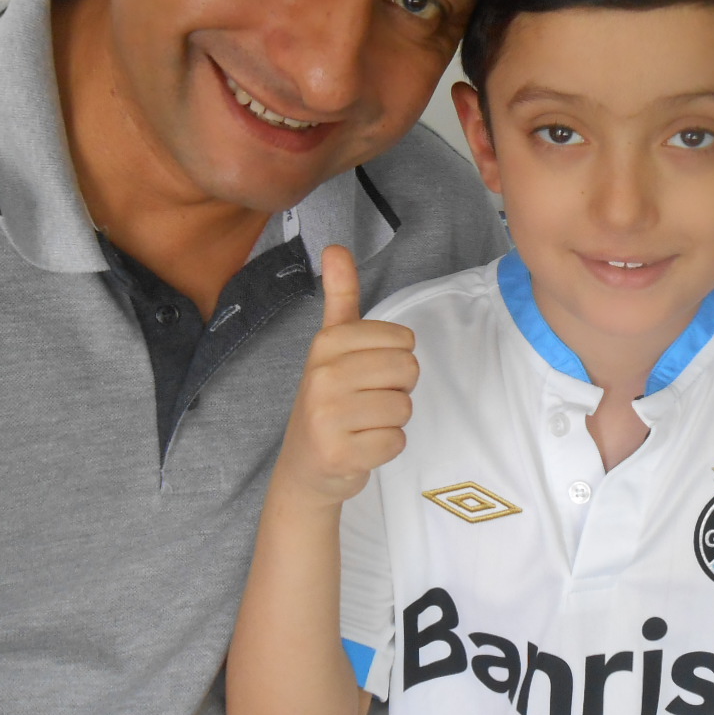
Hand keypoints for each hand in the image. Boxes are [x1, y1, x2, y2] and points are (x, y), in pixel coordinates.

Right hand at [271, 244, 417, 508]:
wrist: (305, 467)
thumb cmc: (329, 401)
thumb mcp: (331, 345)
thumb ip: (340, 296)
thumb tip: (335, 247)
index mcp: (326, 344)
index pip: (404, 341)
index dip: (395, 359)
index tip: (366, 373)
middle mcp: (322, 376)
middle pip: (409, 371)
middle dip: (397, 389)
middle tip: (367, 401)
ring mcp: (327, 416)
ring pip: (404, 407)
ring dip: (391, 420)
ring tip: (362, 423)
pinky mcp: (339, 453)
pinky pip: (397, 441)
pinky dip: (386, 448)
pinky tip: (360, 446)